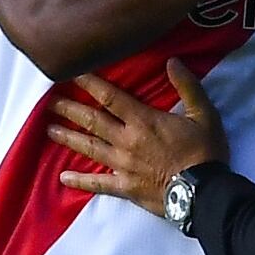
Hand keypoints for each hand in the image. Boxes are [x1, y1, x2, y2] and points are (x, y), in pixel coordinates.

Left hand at [49, 62, 228, 216]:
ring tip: (49, 130)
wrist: (204, 193)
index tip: (71, 73)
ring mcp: (122, 165)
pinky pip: (98, 184)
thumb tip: (172, 61)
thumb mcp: (204, 114)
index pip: (110, 97)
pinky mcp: (125, 187)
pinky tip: (64, 178)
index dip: (89, 83)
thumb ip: (187, 86)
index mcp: (143, 120)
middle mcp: (126, 140)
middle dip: (69, 110)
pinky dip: (80, 181)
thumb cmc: (205, 152)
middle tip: (48, 102)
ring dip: (68, 138)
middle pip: (92, 121)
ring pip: (89, 148)